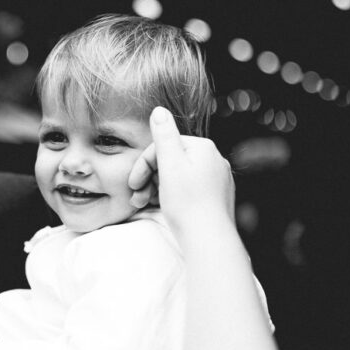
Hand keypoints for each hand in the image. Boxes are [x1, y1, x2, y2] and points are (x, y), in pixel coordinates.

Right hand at [127, 107, 234, 233]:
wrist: (208, 240)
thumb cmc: (187, 204)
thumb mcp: (170, 165)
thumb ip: (164, 135)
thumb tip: (159, 110)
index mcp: (203, 148)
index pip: (164, 148)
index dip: (144, 164)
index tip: (132, 183)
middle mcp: (214, 160)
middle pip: (171, 162)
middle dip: (149, 178)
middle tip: (136, 198)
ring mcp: (217, 180)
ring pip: (178, 178)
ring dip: (157, 189)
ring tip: (144, 205)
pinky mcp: (216, 198)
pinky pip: (188, 191)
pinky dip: (172, 197)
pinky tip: (162, 208)